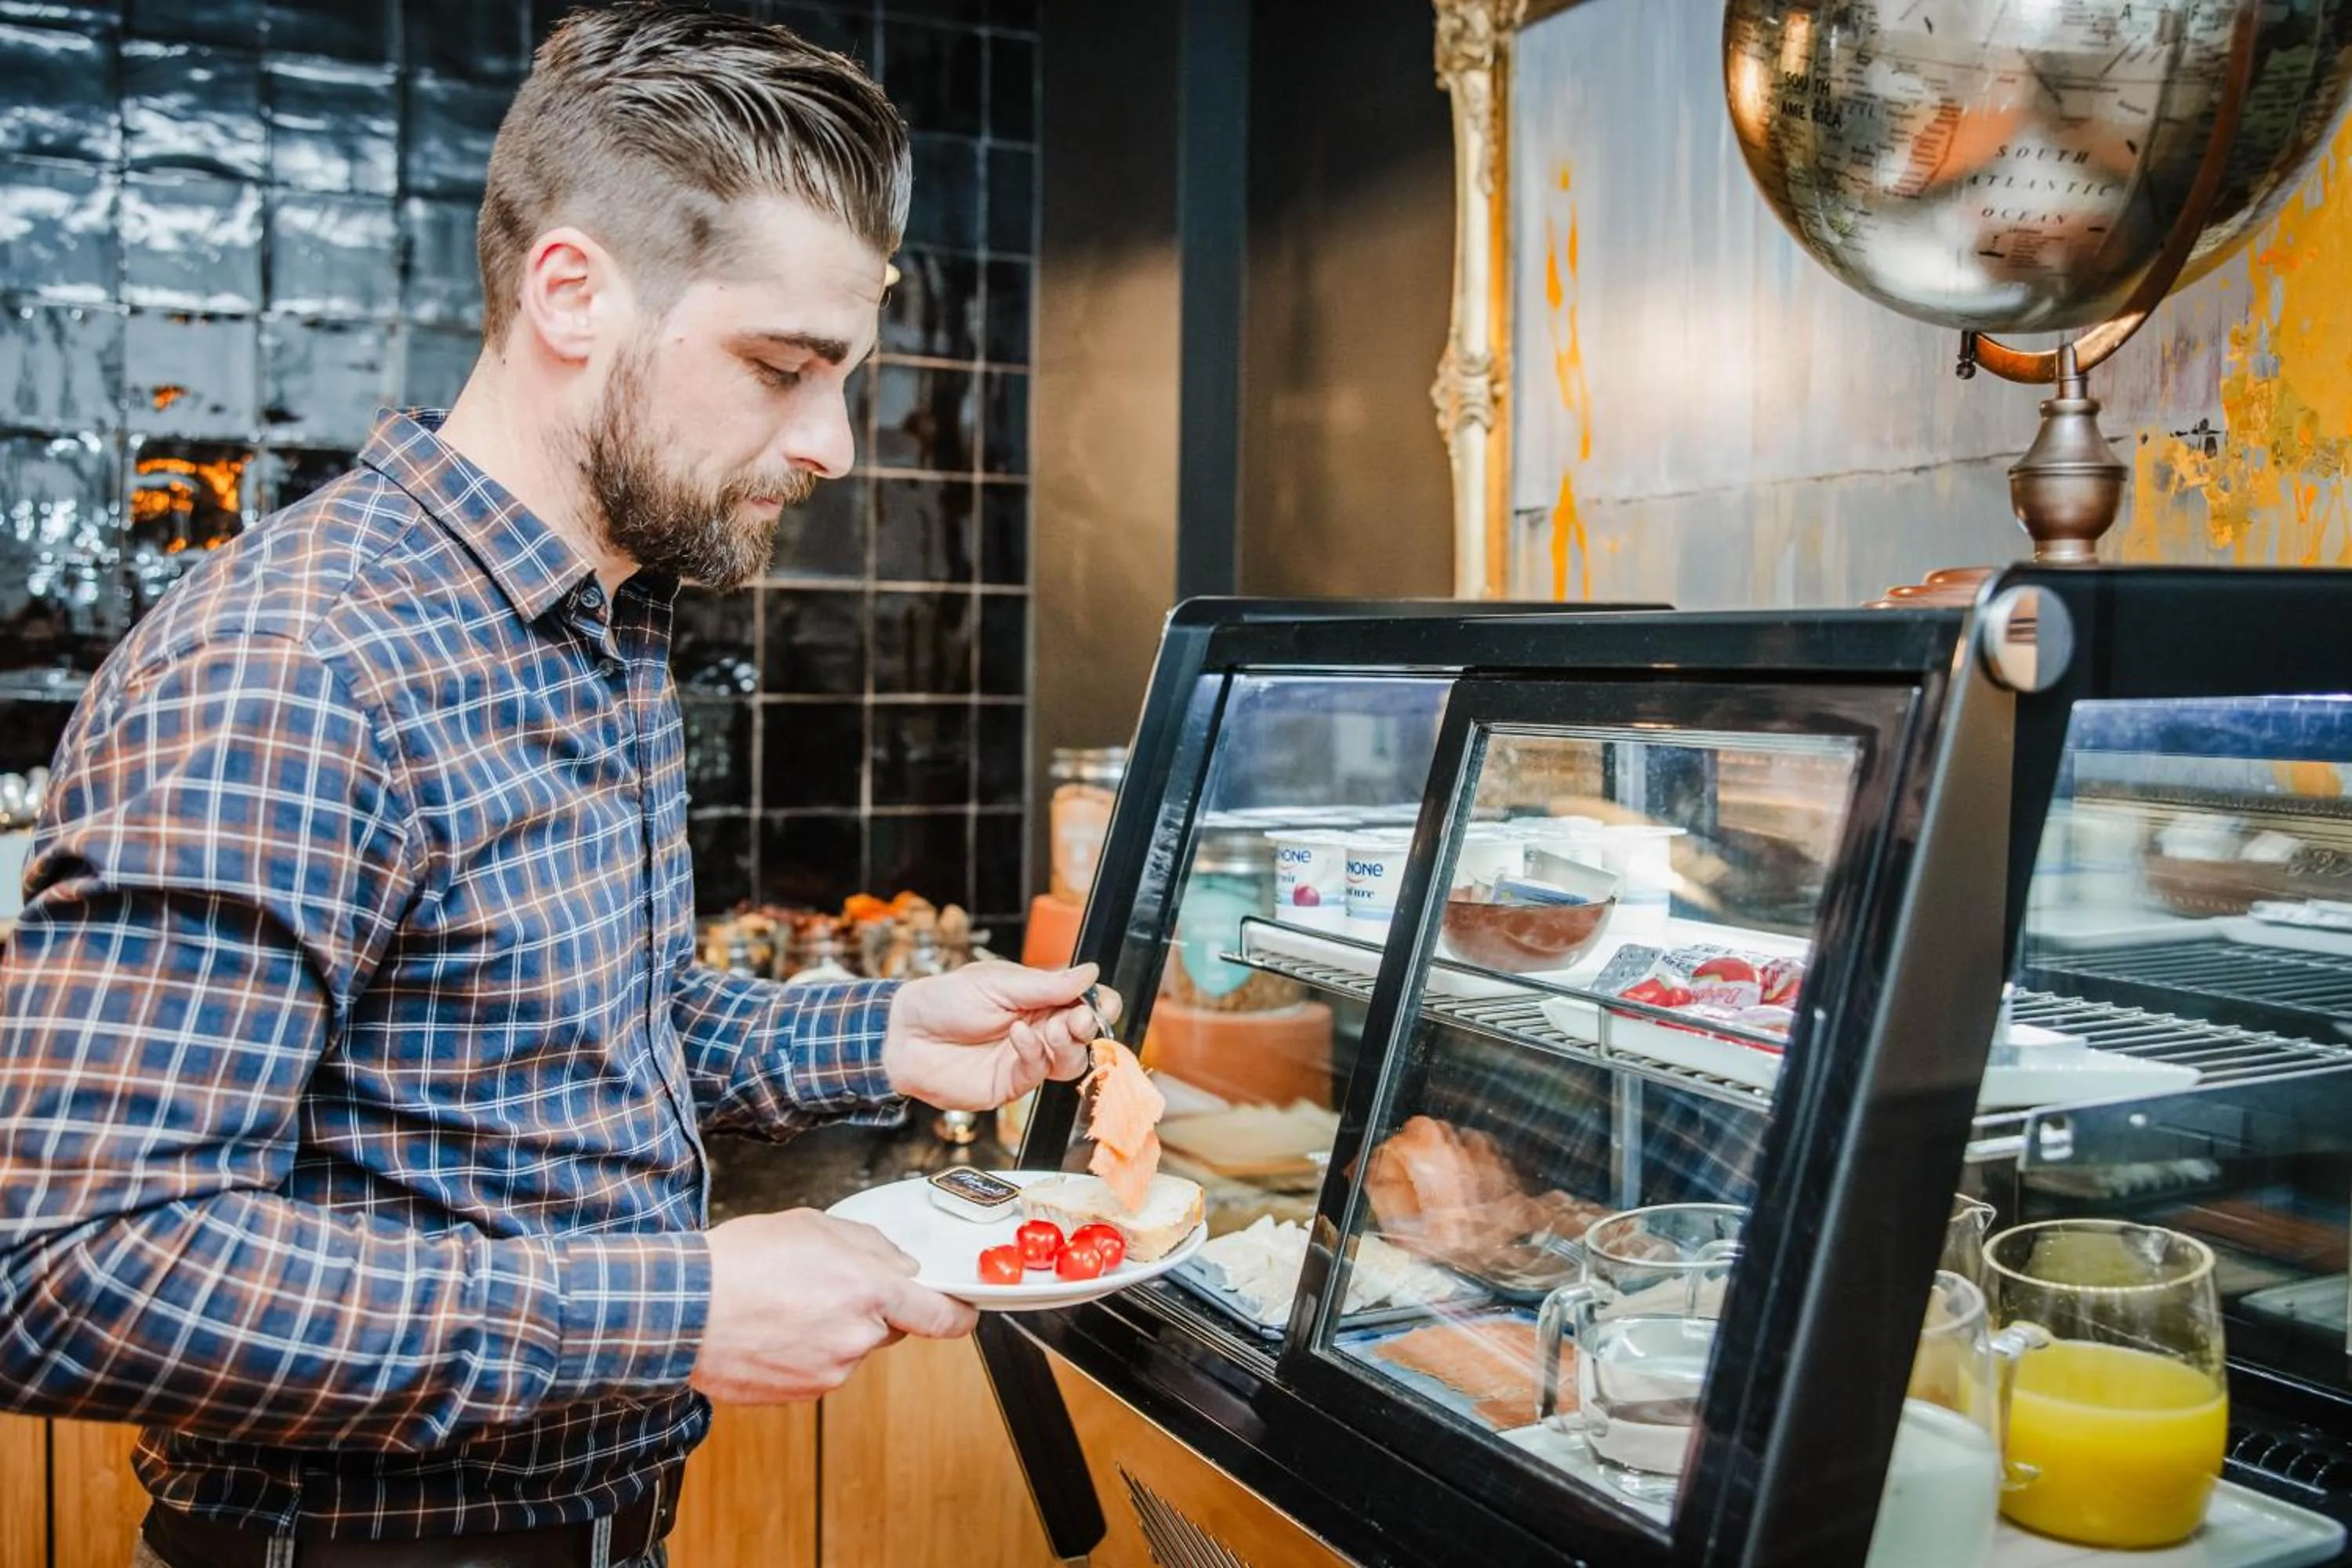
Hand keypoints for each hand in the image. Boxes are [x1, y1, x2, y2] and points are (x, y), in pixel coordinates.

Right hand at [690, 1209, 977, 1403]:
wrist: (684, 1309)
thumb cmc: (741, 1263)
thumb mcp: (814, 1226)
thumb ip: (870, 1245)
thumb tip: (899, 1264)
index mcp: (868, 1291)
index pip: (939, 1316)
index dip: (957, 1315)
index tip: (963, 1312)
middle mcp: (856, 1337)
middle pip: (887, 1328)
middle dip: (869, 1310)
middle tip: (825, 1287)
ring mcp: (829, 1371)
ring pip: (849, 1349)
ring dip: (830, 1330)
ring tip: (785, 1305)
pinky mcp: (800, 1394)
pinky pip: (817, 1370)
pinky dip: (803, 1352)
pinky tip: (773, 1329)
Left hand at [881, 961, 1122, 1111]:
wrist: (905, 1035)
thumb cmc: (944, 1000)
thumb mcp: (997, 982)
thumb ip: (1046, 984)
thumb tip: (1091, 973)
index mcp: (1039, 998)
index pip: (1085, 1002)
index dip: (1101, 1004)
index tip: (1103, 1003)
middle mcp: (1039, 1029)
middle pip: (1085, 1034)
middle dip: (1088, 1026)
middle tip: (1079, 1018)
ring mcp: (1027, 1058)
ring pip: (1071, 1061)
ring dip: (1067, 1044)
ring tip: (1049, 1030)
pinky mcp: (1011, 1083)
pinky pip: (1038, 1074)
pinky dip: (1034, 1054)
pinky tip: (1018, 1036)